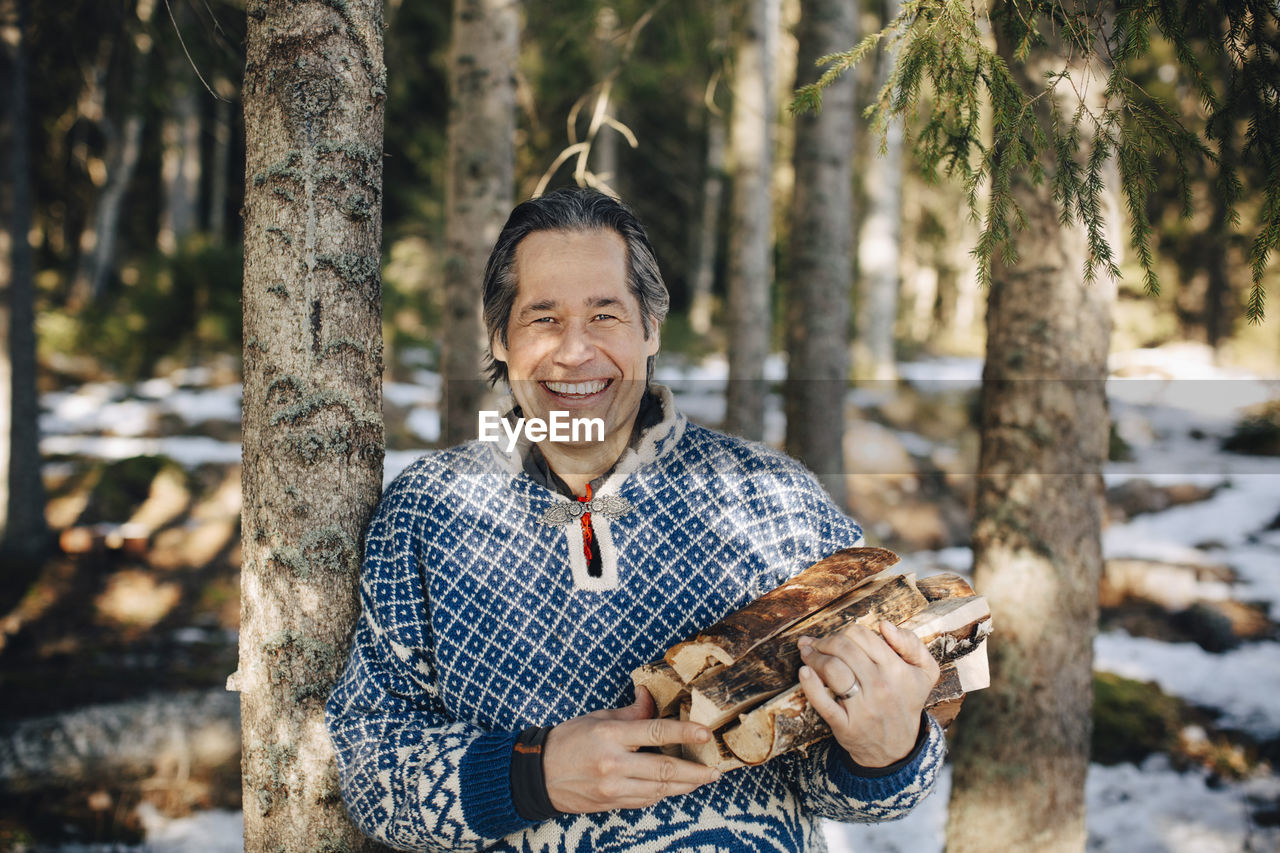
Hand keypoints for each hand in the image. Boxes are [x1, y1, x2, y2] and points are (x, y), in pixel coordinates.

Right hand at [542, 687, 722, 812]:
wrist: (538, 774)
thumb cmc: (567, 740)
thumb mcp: (597, 717)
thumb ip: (630, 712)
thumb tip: (650, 696)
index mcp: (610, 736)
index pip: (655, 732)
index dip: (684, 732)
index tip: (706, 733)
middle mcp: (613, 764)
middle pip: (664, 769)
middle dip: (695, 771)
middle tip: (716, 769)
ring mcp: (612, 788)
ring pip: (659, 790)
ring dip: (685, 786)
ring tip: (704, 779)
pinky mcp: (611, 803)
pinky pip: (645, 800)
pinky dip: (663, 794)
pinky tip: (676, 788)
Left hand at [797, 621, 939, 767]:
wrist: (898, 749)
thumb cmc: (906, 701)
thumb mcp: (924, 672)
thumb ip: (911, 643)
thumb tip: (885, 626)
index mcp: (896, 669)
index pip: (861, 635)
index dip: (844, 631)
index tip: (838, 637)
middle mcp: (880, 686)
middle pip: (843, 648)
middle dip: (825, 641)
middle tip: (817, 644)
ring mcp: (862, 708)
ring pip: (831, 669)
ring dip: (813, 656)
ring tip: (807, 653)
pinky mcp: (845, 726)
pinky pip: (822, 702)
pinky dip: (809, 684)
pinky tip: (804, 672)